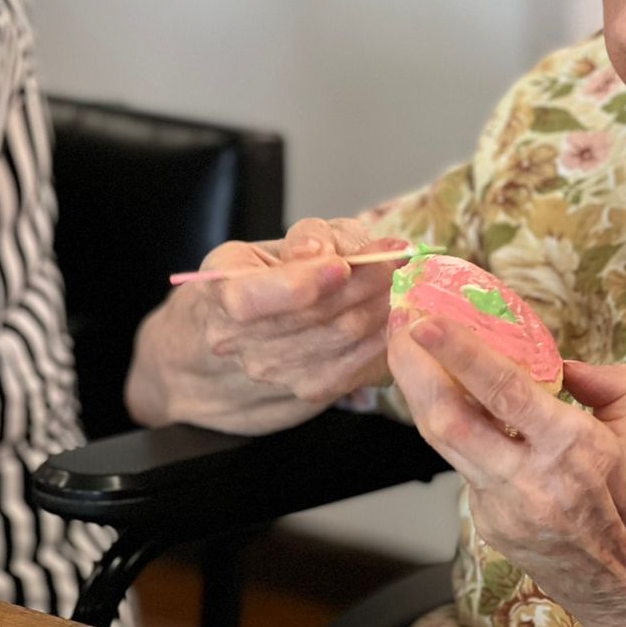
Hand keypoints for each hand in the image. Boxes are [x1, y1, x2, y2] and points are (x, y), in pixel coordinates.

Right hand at [196, 217, 411, 405]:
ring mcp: (273, 371)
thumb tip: (321, 251)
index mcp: (220, 292)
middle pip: (310, 316)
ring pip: (340, 337)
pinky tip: (401, 311)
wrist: (260, 329)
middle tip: (400, 257)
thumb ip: (309, 237)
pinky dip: (385, 334)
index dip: (298, 284)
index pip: (249, 299)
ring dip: (382, 304)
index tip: (340, 265)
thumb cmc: (277, 271)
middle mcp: (239, 340)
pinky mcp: (310, 388)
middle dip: (364, 282)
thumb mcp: (286, 239)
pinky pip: (356, 362)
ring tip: (405, 277)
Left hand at [386, 313, 625, 626]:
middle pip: (448, 420)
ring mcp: (504, 511)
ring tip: (408, 353)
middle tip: (398, 323)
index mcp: (574, 451)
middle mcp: (531, 482)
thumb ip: (606, 387)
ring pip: (444, 444)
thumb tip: (566, 365)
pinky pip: (465, 468)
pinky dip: (454, 431)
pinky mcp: (491, 529)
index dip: (460, 354)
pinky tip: (447, 401)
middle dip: (412, 369)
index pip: (505, 391)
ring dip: (420, 394)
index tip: (426, 321)